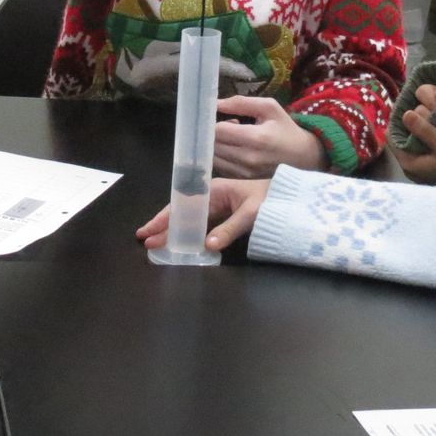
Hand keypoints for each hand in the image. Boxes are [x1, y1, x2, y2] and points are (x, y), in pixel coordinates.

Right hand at [136, 178, 271, 253]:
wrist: (289, 199)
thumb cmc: (271, 200)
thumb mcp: (250, 214)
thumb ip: (229, 229)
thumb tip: (207, 245)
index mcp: (214, 190)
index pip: (182, 205)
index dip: (163, 219)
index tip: (148, 231)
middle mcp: (211, 198)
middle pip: (182, 213)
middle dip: (163, 227)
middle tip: (146, 242)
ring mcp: (216, 208)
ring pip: (189, 221)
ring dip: (173, 232)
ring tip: (156, 244)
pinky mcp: (223, 217)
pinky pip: (201, 226)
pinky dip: (188, 235)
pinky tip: (179, 243)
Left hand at [212, 96, 325, 176]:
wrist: (302, 156)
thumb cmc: (285, 128)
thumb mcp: (269, 107)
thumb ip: (241, 103)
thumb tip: (215, 103)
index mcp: (257, 138)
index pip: (219, 130)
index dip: (213, 121)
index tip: (217, 115)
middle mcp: (248, 158)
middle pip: (213, 144)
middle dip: (212, 132)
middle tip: (222, 124)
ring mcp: (244, 171)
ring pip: (213, 156)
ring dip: (215, 144)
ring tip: (229, 136)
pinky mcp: (242, 178)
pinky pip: (219, 165)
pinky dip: (220, 155)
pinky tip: (232, 147)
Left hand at [391, 83, 435, 183]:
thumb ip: (425, 130)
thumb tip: (406, 113)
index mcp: (409, 162)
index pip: (393, 135)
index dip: (399, 118)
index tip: (412, 103)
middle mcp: (414, 162)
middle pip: (406, 132)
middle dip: (417, 116)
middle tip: (431, 100)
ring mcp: (424, 161)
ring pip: (419, 133)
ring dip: (428, 119)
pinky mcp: (435, 159)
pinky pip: (430, 137)